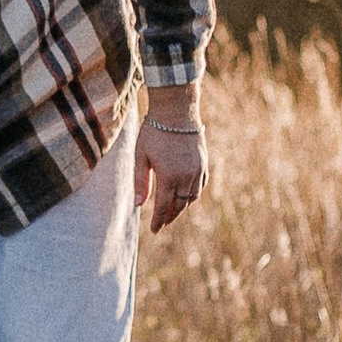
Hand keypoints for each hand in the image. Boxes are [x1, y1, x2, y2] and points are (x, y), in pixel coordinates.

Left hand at [135, 91, 207, 235]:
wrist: (176, 111)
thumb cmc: (153, 132)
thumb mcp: (141, 156)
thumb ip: (140, 182)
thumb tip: (138, 205)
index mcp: (169, 177)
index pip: (164, 207)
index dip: (158, 220)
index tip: (154, 230)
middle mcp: (186, 177)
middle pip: (179, 205)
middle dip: (170, 217)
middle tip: (162, 224)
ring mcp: (197, 170)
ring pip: (192, 198)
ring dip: (182, 207)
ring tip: (173, 212)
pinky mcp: (203, 163)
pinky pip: (201, 186)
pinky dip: (193, 195)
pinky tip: (186, 196)